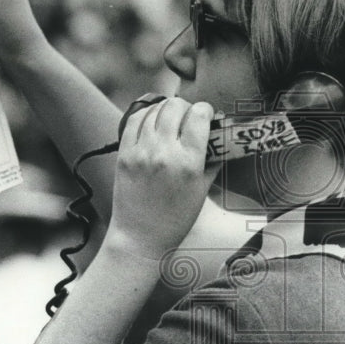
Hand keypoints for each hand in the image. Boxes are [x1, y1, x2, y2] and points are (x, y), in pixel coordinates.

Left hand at [106, 97, 219, 259]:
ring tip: (170, 120)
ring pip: (154, 109)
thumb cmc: (175, 219)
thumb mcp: (202, 190)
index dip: (206, 110)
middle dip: (186, 107)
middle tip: (188, 117)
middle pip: (175, 106)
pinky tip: (152, 122)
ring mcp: (141, 152)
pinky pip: (133, 120)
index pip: (199, 116)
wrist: (140, 237)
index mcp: (189, 163)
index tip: (206, 115)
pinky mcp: (124, 154)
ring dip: (165, 110)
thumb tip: (220, 135)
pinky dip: (145, 115)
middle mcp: (164, 153)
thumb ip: (213, 160)